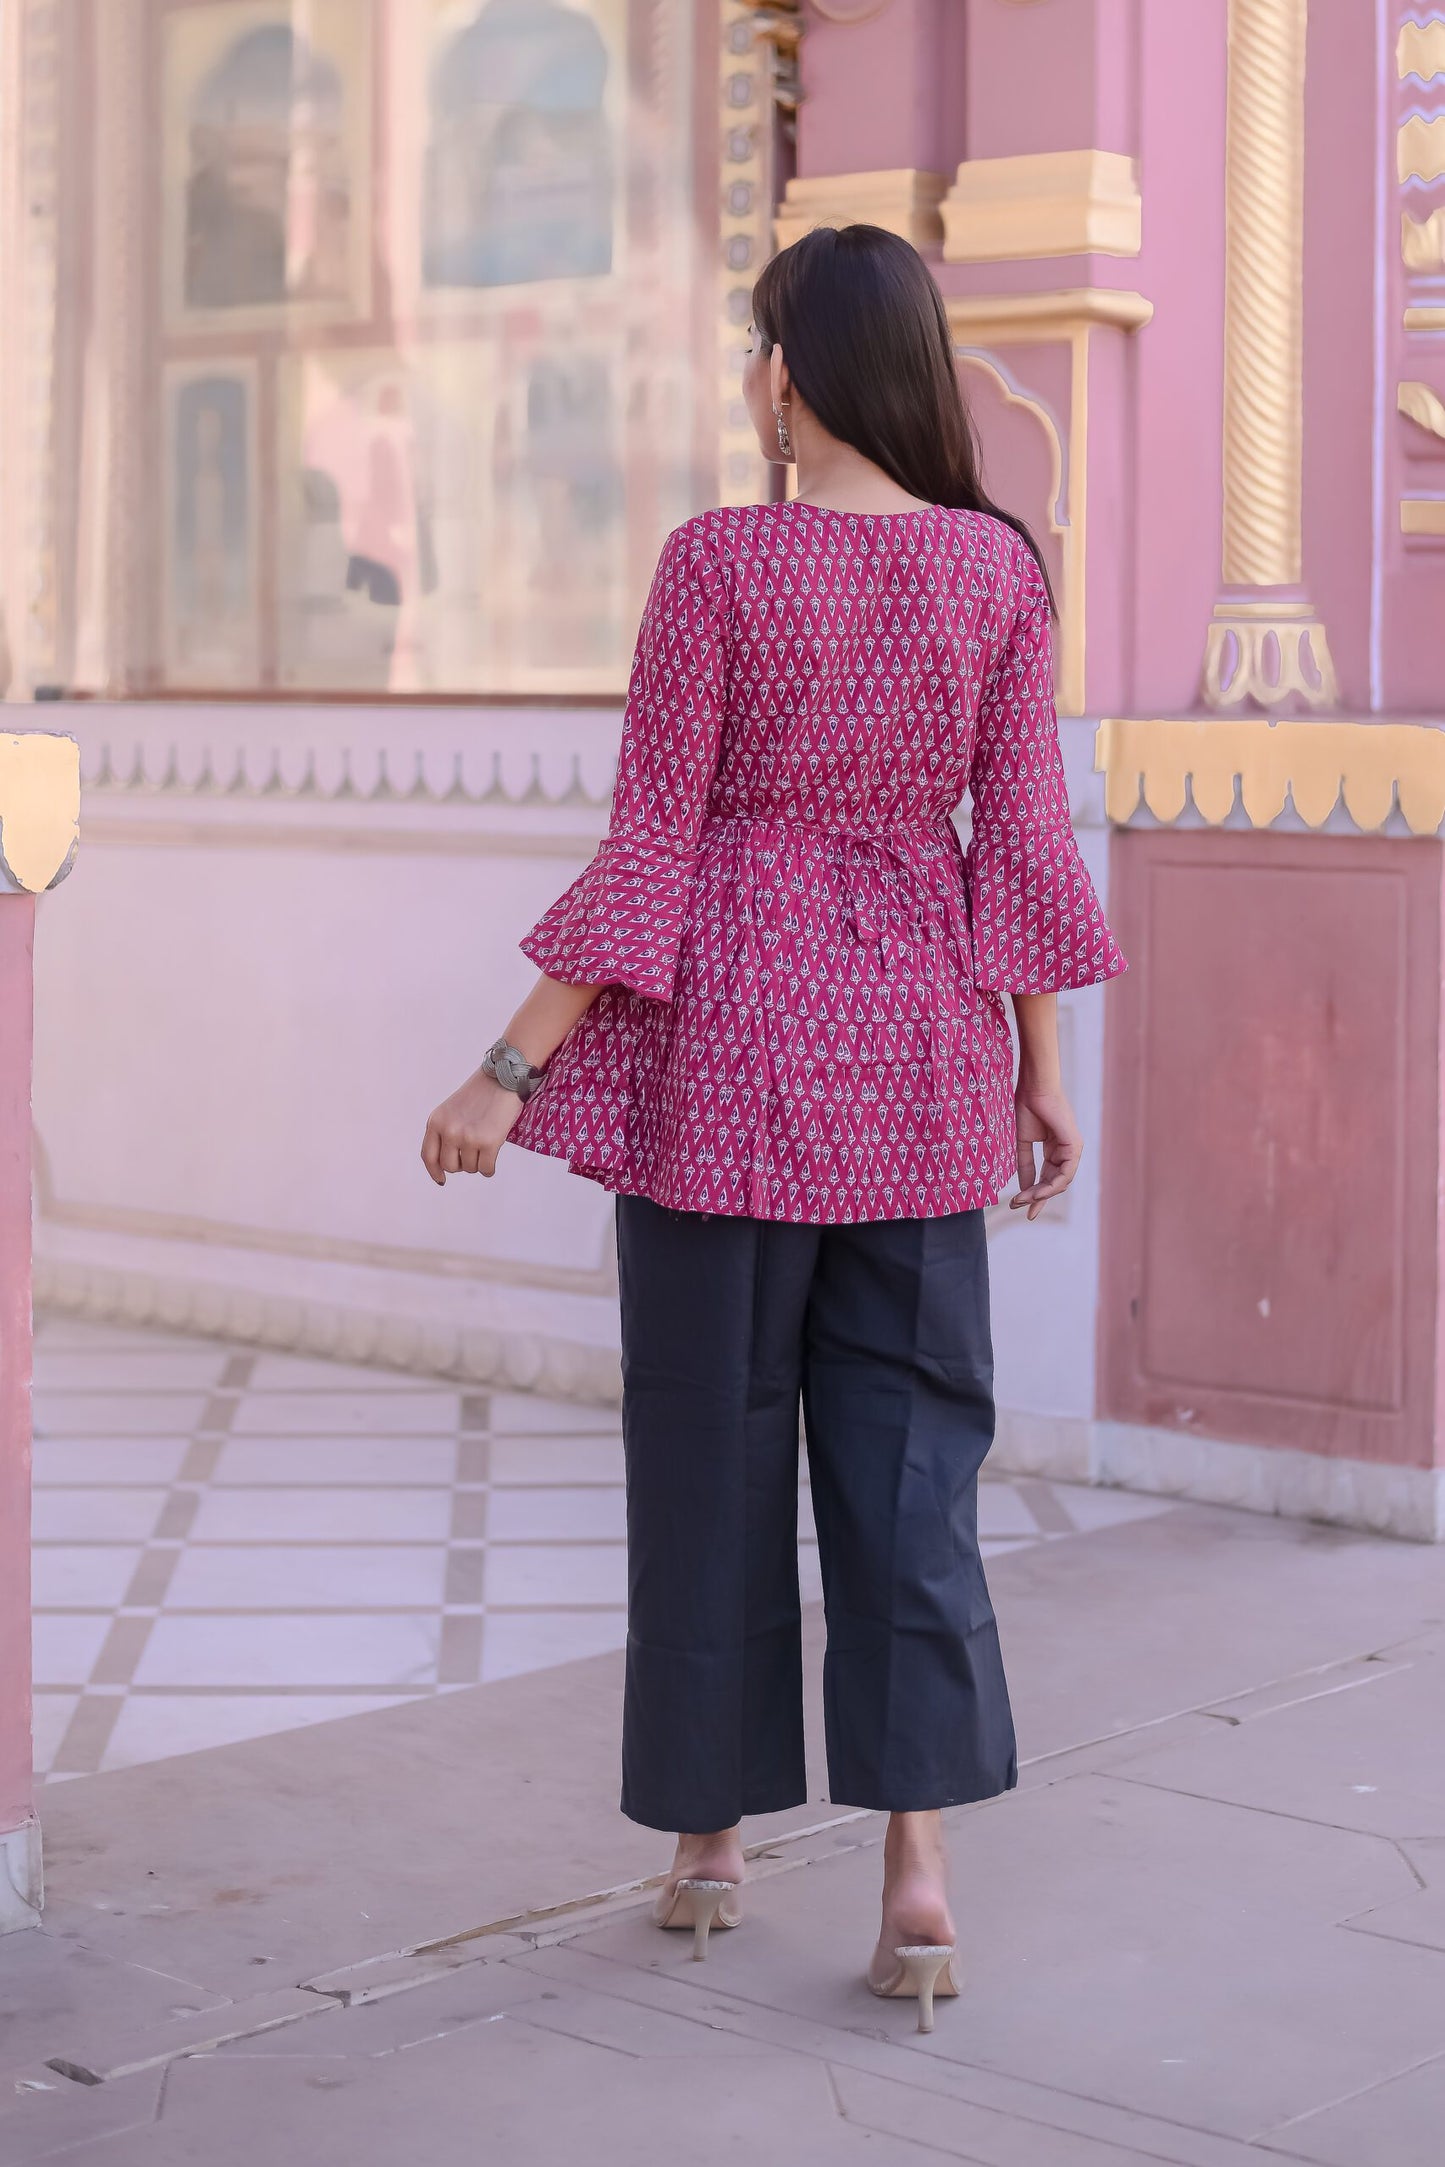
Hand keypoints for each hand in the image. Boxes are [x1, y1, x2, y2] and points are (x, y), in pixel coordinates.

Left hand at [421, 1066, 524, 1185]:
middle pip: (450, 1166)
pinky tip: (493, 1159)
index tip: (441, 1179)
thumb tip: (448, 1163)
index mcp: (436, 1121)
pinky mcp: (488, 1142)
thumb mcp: (452, 1109)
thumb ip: (445, 1131)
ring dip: (478, 1163)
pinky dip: (489, 1168)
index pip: (428, 1155)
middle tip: (472, 1155)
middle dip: (462, 1164)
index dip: (434, 1171)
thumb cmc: (481, 1092)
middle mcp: (449, 1130)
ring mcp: (468, 1137)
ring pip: (470, 1168)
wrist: (504, 1077)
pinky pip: (486, 1168)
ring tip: (485, 1147)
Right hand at [1011, 1084, 1082, 1219]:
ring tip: (1023, 1200)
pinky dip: (1052, 1185)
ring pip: (1061, 1182)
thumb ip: (1025, 1166)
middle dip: (1036, 1198)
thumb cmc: (1026, 1108)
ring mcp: (1072, 1149)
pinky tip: (1037, 1193)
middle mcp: (1065, 1152)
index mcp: (1054, 1150)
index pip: (1047, 1179)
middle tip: (1017, 1207)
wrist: (1033, 1088)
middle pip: (1054, 1184)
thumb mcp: (1022, 1143)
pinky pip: (1066, 1174)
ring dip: (1042, 1194)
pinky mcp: (1074, 1146)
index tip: (1018, 1207)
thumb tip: (1024, 1188)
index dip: (1034, 1195)